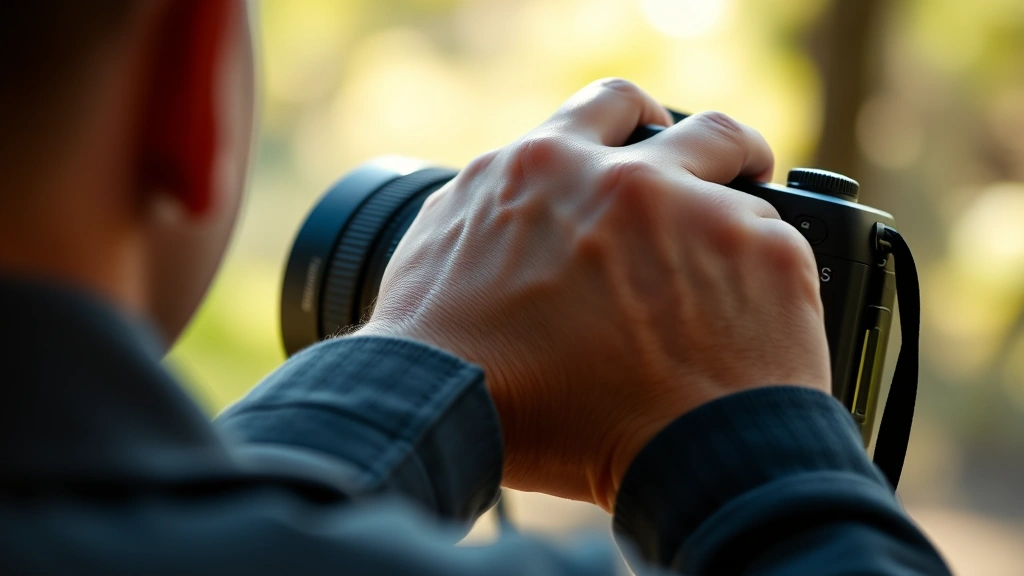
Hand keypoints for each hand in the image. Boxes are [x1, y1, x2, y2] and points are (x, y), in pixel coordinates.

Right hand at [357, 79, 829, 511]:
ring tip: (727, 311)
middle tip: (736, 179)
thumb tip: (516, 211)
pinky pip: (781, 261)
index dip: (641, 124)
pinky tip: (742, 348)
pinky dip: (766, 300)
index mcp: (542, 171)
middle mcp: (624, 182)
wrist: (550, 458)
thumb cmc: (474, 387)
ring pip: (747, 204)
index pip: (609, 107)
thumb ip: (491, 219)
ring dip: (736, 246)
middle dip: (728, 151)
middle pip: (707, 132)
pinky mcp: (767, 260)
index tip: (659, 143)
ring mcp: (699, 217)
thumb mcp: (437, 273)